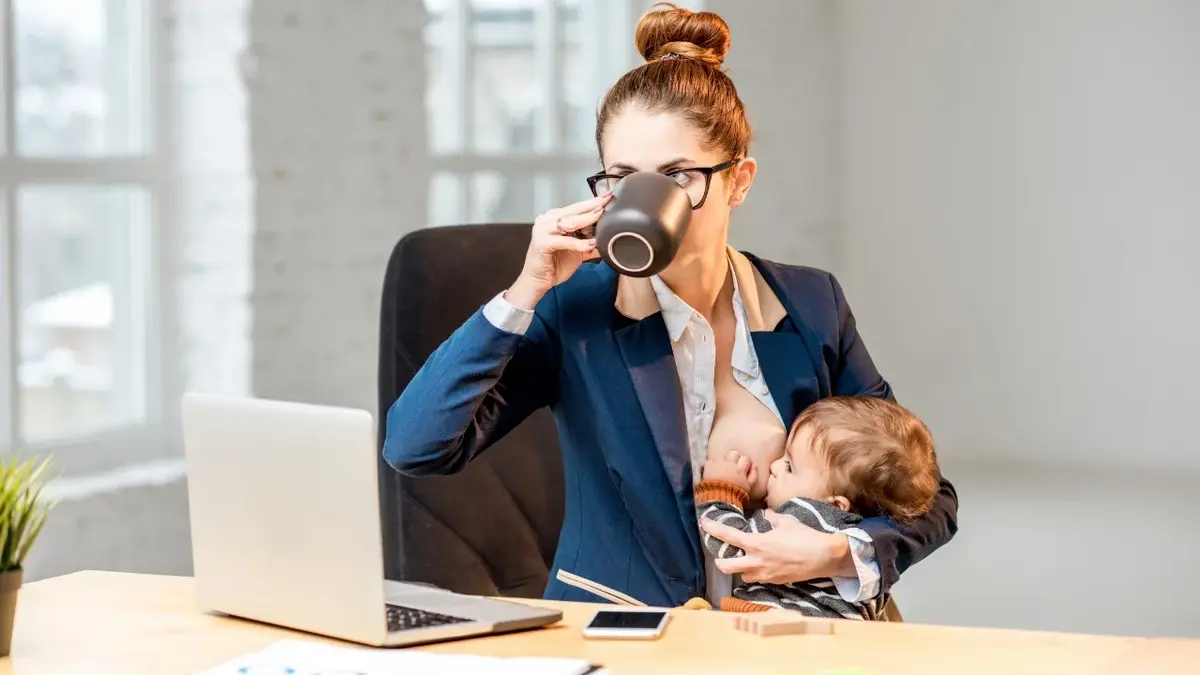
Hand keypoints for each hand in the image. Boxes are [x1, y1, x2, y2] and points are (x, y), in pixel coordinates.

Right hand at [507, 193, 611, 308]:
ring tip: (600, 216)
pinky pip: (564, 241)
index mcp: (554, 219)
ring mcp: (543, 229)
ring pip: (569, 222)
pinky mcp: (542, 242)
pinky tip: (590, 244)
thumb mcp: (577, 252)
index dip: (592, 202)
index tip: (607, 197)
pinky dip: (578, 243)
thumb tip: (608, 239)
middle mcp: (547, 220)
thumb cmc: (554, 265)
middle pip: (574, 211)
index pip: (576, 208)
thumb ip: (590, 244)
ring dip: (587, 219)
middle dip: (592, 206)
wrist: (538, 281)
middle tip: (606, 201)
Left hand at [701, 510, 854, 583]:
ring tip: (746, 559)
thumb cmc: (805, 536)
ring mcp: (765, 575)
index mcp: (756, 544)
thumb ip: (772, 519)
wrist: (824, 557)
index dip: (713, 529)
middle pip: (726, 567)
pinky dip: (757, 573)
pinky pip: (759, 579)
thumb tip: (766, 516)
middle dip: (720, 561)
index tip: (704, 523)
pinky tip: (763, 565)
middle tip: (723, 554)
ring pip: (742, 576)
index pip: (727, 536)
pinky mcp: (775, 582)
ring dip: (740, 569)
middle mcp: (756, 562)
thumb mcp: (786, 521)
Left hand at [702, 450, 756, 493]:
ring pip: (723, 455)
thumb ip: (753, 474)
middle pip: (734, 453)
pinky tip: (714, 470)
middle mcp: (730, 464)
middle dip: (735, 458)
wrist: (718, 499)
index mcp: (740, 469)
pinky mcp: (709, 466)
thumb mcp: (748, 487)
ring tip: (723, 468)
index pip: (746, 458)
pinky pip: (711, 460)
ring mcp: (718, 464)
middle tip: (733, 466)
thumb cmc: (735, 494)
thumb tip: (754, 464)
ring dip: (724, 460)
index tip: (744, 467)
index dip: (746, 462)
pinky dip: (713, 464)